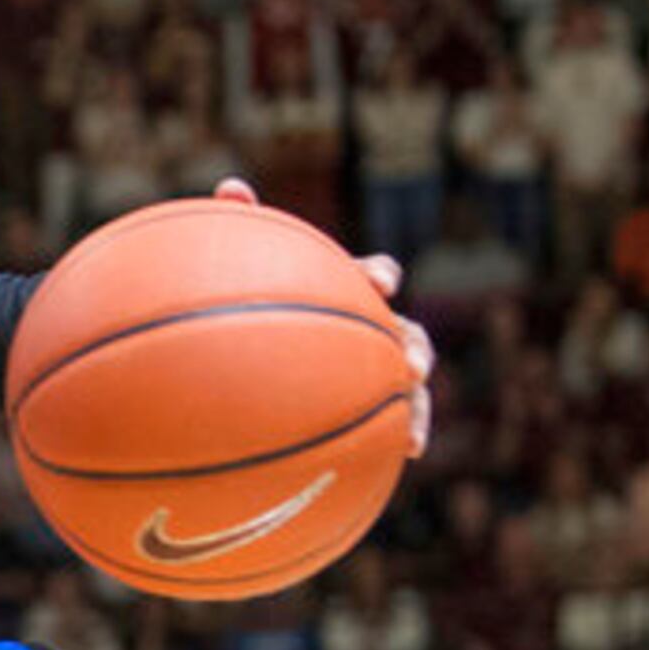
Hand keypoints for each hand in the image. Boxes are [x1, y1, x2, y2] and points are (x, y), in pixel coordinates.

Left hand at [212, 178, 434, 455]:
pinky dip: (396, 443)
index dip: (380, 276)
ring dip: (417, 408)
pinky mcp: (369, 410)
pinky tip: (398, 462)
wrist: (256, 363)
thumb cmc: (251, 307)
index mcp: (347, 291)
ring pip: (409, 389)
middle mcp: (370, 330)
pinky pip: (386, 429)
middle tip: (410, 365)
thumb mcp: (241, 272)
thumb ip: (240, 231)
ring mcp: (372, 372)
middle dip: (415, 349)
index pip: (373, 275)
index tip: (380, 284)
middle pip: (408, 334)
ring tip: (413, 433)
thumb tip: (231, 187)